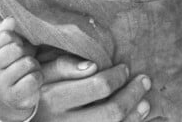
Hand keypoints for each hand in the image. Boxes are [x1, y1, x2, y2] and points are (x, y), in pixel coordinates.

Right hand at [0, 17, 41, 119]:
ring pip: (28, 63)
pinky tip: (30, 81)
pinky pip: (34, 78)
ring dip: (34, 66)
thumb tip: (10, 19)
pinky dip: (38, 78)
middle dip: (27, 52)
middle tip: (23, 60)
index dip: (17, 39)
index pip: (6, 35)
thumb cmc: (9, 65)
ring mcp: (0, 85)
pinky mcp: (14, 96)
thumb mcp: (4, 48)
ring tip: (27, 71)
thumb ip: (4, 32)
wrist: (9, 96)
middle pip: (17, 49)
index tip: (16, 46)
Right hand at [36, 55, 151, 120]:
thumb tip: (93, 65)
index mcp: (54, 99)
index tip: (125, 68)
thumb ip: (63, 66)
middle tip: (144, 80)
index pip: (98, 86)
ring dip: (135, 115)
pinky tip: (135, 118)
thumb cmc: (36, 93)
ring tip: (145, 102)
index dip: (117, 76)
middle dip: (133, 94)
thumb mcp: (41, 76)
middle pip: (111, 111)